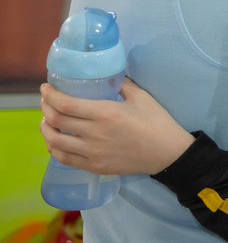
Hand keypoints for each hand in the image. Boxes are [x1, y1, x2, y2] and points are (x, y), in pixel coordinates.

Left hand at [40, 77, 194, 174]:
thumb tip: (109, 76)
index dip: (50, 95)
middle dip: (45, 107)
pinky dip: (54, 147)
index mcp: (106, 113)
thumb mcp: (142, 97)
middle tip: (46, 101)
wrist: (167, 153)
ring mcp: (93, 153)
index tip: (45, 88)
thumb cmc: (157, 122)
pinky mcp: (94, 166)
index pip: (66, 104)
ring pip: (55, 141)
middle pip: (56, 120)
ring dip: (45, 128)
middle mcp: (95, 134)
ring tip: (47, 121)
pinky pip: (64, 158)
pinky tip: (55, 140)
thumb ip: (122, 85)